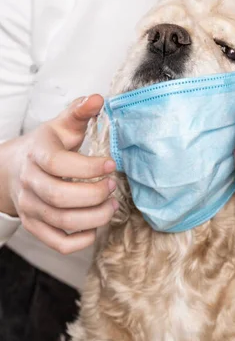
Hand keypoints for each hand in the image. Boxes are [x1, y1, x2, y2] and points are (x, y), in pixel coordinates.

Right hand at [3, 95, 118, 253]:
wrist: (13, 169)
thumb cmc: (46, 145)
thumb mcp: (61, 126)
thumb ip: (80, 112)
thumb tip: (98, 98)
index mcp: (37, 154)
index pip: (58, 164)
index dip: (87, 167)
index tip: (111, 164)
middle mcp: (30, 182)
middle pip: (60, 197)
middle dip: (94, 195)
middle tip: (113, 186)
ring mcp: (30, 207)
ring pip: (61, 221)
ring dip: (94, 217)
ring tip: (112, 206)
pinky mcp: (35, 226)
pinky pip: (57, 242)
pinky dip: (80, 241)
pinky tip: (95, 228)